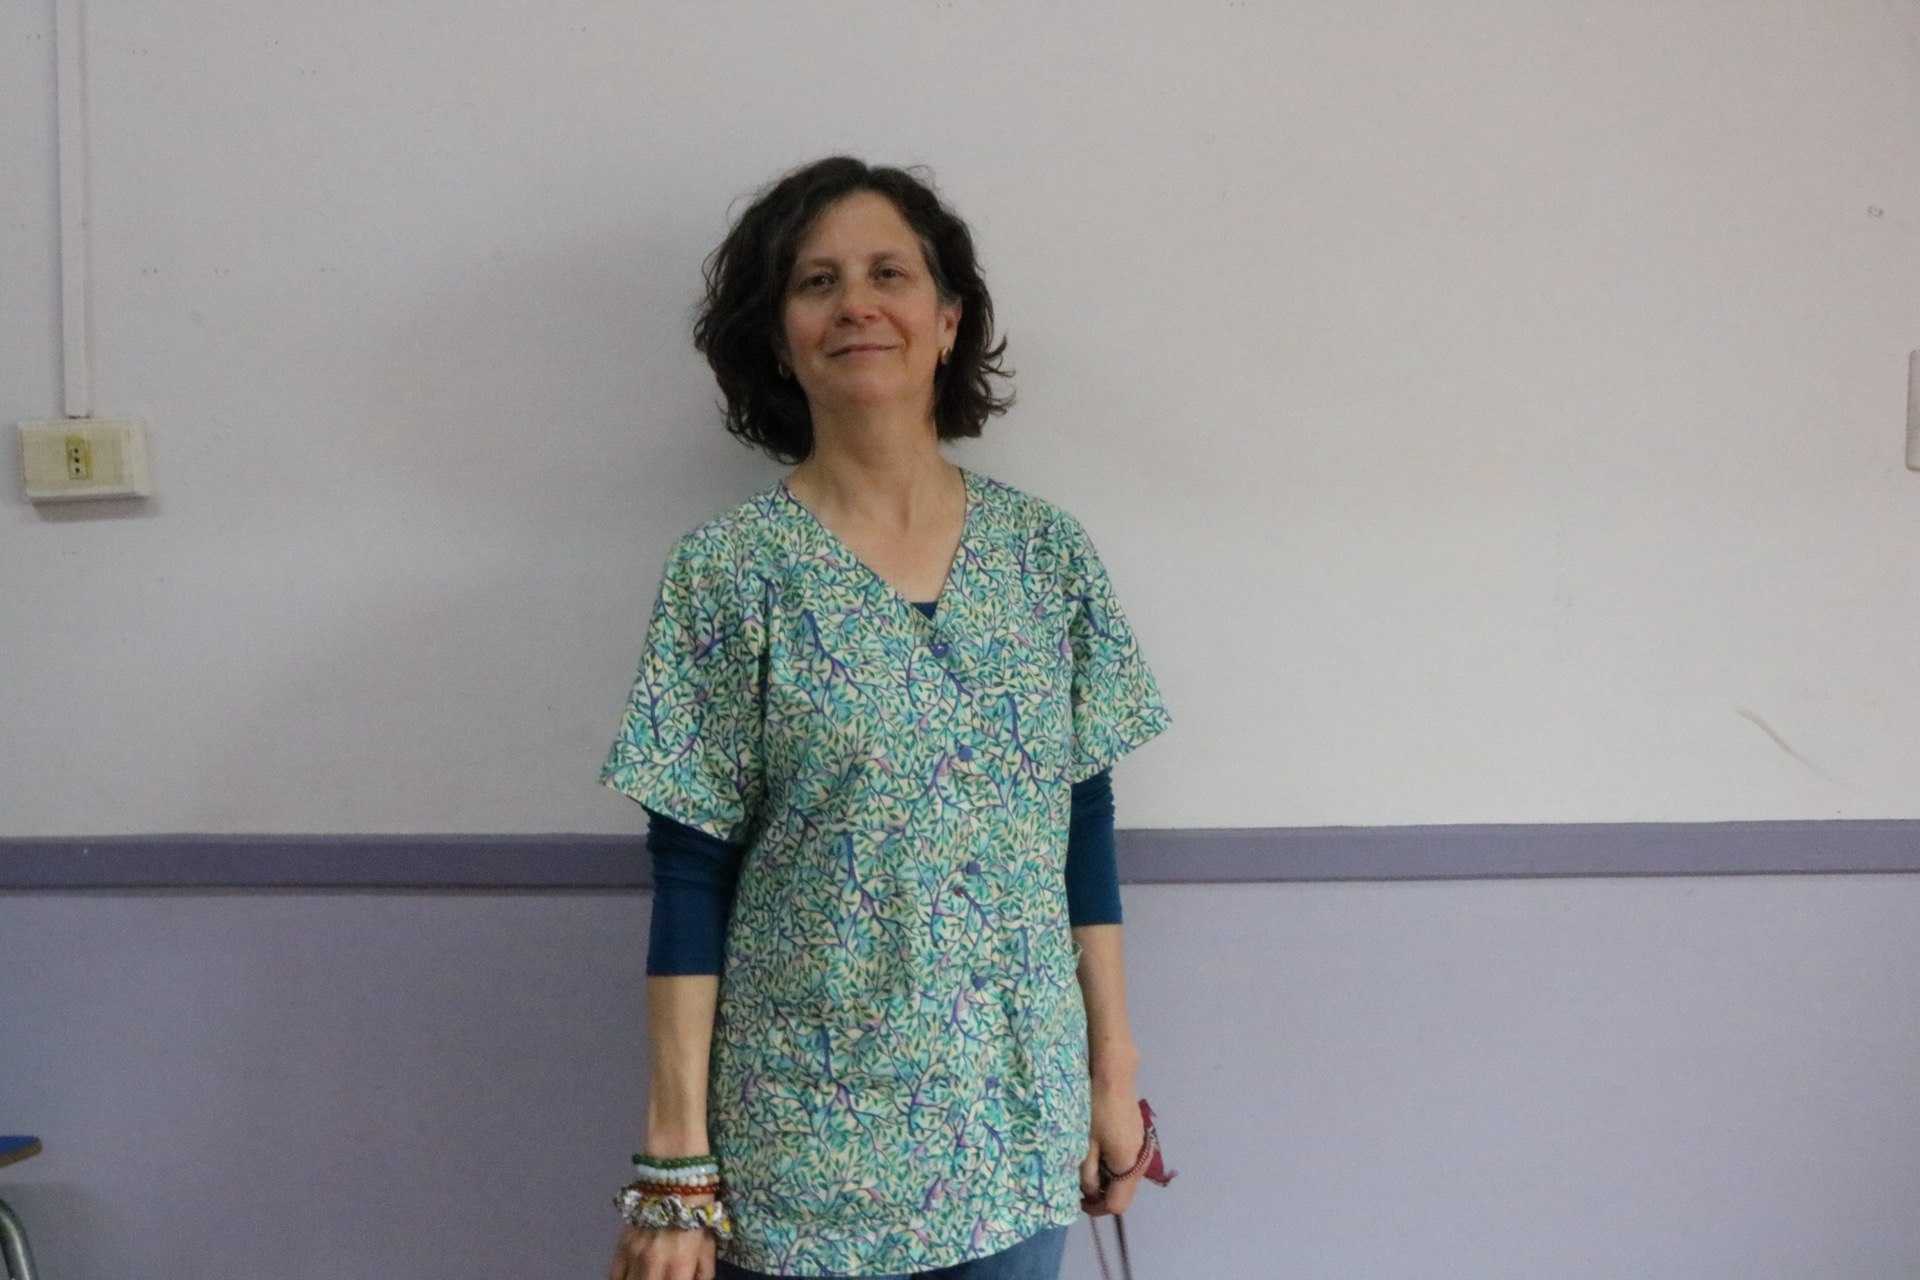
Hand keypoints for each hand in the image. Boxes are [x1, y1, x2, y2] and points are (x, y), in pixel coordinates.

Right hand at [607, 1191, 717, 1279]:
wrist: (673, 1181)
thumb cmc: (696, 1214)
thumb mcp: (708, 1244)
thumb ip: (703, 1271)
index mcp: (679, 1268)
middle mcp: (654, 1267)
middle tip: (660, 1278)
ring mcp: (634, 1258)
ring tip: (646, 1277)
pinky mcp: (620, 1247)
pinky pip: (613, 1275)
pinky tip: (627, 1279)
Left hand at [1079, 1083, 1147, 1216]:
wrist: (1114, 1078)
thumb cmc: (1096, 1111)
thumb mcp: (1085, 1145)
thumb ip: (1086, 1175)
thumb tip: (1089, 1192)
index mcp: (1128, 1168)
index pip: (1116, 1205)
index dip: (1096, 1208)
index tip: (1077, 1201)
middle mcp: (1141, 1163)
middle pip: (1123, 1194)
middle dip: (1101, 1196)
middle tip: (1078, 1186)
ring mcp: (1143, 1151)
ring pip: (1125, 1179)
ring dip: (1107, 1181)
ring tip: (1086, 1168)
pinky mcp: (1139, 1139)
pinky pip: (1127, 1164)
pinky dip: (1113, 1167)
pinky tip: (1098, 1152)